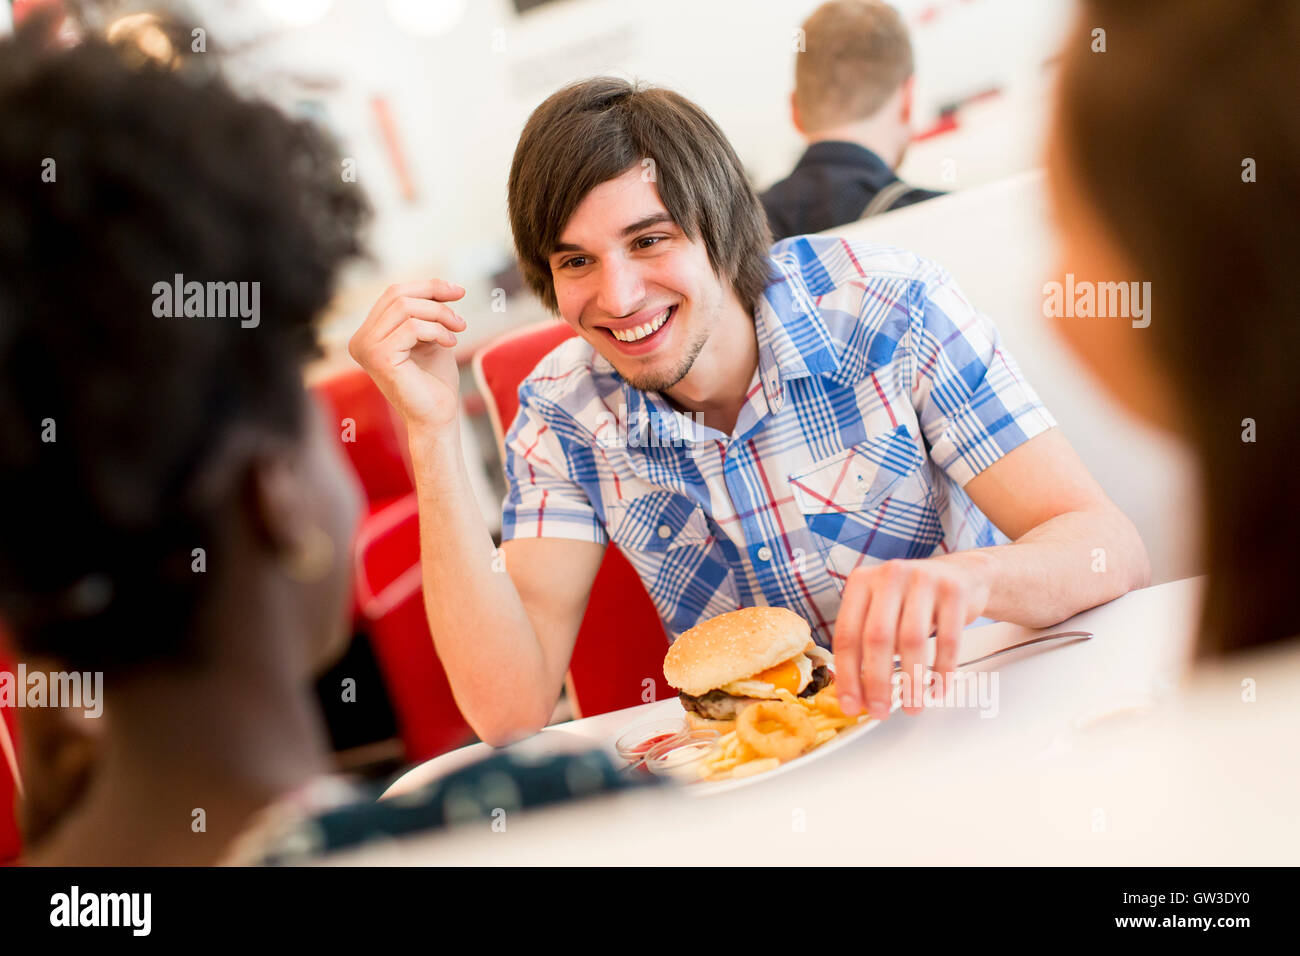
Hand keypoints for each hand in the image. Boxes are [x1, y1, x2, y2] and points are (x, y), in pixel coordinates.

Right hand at [348, 279, 467, 431]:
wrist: (437, 418)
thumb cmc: (435, 382)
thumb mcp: (430, 336)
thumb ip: (425, 311)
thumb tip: (437, 283)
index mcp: (367, 334)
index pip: (393, 294)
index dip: (427, 286)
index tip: (457, 291)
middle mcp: (359, 340)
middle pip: (397, 295)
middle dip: (435, 297)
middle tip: (461, 315)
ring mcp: (365, 348)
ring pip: (406, 308)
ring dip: (440, 315)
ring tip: (459, 330)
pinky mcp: (379, 357)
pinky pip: (412, 327)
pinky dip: (437, 330)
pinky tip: (450, 344)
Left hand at [832, 553, 990, 718]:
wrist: (961, 575)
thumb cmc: (912, 601)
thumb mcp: (882, 610)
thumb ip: (865, 643)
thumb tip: (855, 694)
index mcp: (861, 581)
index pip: (846, 634)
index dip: (847, 675)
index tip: (851, 704)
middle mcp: (889, 575)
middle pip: (877, 638)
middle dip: (877, 682)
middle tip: (880, 711)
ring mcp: (922, 579)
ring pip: (912, 640)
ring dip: (911, 681)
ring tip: (912, 706)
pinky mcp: (953, 591)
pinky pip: (947, 639)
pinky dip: (942, 670)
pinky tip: (937, 689)